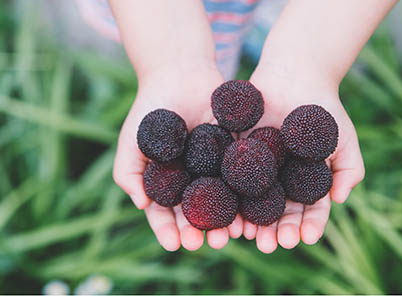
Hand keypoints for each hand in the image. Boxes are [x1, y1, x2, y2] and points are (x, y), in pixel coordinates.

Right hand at [113, 64, 243, 250]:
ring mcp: (215, 168)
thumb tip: (142, 206)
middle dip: (200, 231)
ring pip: (222, 201)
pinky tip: (249, 207)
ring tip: (230, 234)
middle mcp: (192, 179)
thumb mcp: (132, 141)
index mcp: (168, 182)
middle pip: (197, 212)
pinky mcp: (236, 153)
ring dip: (226, 220)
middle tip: (206, 244)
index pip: (166, 213)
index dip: (169, 230)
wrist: (180, 74)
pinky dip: (245, 194)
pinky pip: (241, 177)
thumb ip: (129, 173)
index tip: (174, 244)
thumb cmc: (150, 108)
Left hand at [240, 67, 364, 252]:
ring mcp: (256, 169)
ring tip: (246, 236)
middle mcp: (279, 181)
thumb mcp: (344, 139)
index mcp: (304, 183)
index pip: (307, 211)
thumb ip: (348, 169)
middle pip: (276, 212)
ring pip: (251, 201)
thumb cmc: (325, 108)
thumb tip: (340, 199)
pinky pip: (230, 177)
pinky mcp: (235, 154)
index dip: (307, 226)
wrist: (295, 76)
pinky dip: (227, 193)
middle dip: (274, 231)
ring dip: (248, 221)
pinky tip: (226, 207)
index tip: (305, 238)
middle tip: (269, 245)